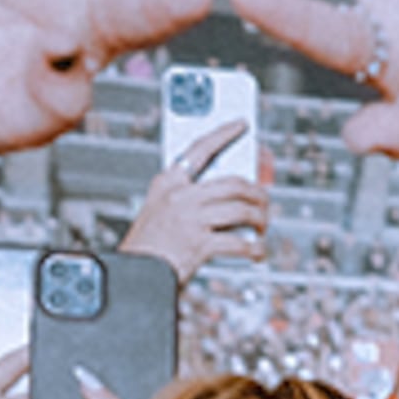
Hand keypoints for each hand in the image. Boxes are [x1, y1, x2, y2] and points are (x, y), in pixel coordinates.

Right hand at [119, 116, 267, 277]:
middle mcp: (179, 196)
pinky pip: (239, 242)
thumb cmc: (150, 245)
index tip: (241, 124)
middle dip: (256, 193)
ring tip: (261, 227)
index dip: (223, 133)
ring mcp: (190, 219)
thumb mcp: (159, 208)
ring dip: (259, 218)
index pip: (199, 148)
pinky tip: (257, 252)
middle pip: (233, 183)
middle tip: (264, 202)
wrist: (134, 274)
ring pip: (241, 209)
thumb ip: (188, 196)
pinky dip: (255, 248)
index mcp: (167, 183)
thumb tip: (231, 196)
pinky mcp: (199, 244)